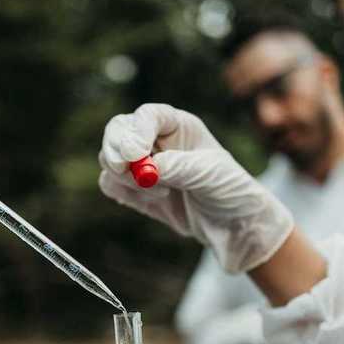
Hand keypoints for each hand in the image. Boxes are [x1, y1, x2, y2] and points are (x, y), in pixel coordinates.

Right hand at [99, 104, 292, 271]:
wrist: (233, 227)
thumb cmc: (230, 191)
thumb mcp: (210, 175)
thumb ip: (178, 167)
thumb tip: (147, 168)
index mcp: (179, 126)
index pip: (148, 116)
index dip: (136, 132)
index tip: (134, 155)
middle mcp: (157, 141)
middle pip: (118, 131)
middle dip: (116, 149)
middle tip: (123, 169)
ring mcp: (143, 166)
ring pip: (111, 160)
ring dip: (128, 179)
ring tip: (161, 193)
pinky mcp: (135, 191)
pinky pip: (111, 184)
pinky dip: (124, 193)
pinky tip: (153, 201)